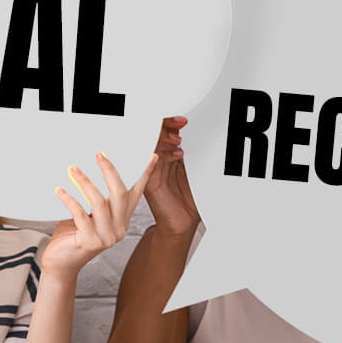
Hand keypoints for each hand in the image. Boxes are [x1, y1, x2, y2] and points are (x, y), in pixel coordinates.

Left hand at [42, 151, 143, 277]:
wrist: (61, 264)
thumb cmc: (73, 236)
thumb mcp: (89, 216)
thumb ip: (95, 200)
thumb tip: (88, 169)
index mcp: (122, 220)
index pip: (135, 193)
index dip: (143, 175)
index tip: (150, 157)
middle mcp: (118, 228)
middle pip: (120, 193)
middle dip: (109, 171)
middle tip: (98, 155)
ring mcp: (106, 236)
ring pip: (99, 202)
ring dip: (85, 182)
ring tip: (73, 168)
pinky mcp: (89, 241)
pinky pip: (80, 214)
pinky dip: (69, 199)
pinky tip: (59, 190)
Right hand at [143, 116, 197, 237]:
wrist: (183, 222)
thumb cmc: (189, 198)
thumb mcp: (193, 169)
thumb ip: (189, 151)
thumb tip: (193, 130)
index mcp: (165, 155)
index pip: (160, 133)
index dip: (168, 123)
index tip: (182, 120)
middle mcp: (155, 161)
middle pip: (151, 135)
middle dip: (165, 125)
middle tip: (180, 124)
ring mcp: (150, 171)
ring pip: (148, 145)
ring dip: (164, 138)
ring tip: (179, 140)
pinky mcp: (148, 182)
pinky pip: (147, 163)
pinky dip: (162, 155)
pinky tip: (178, 155)